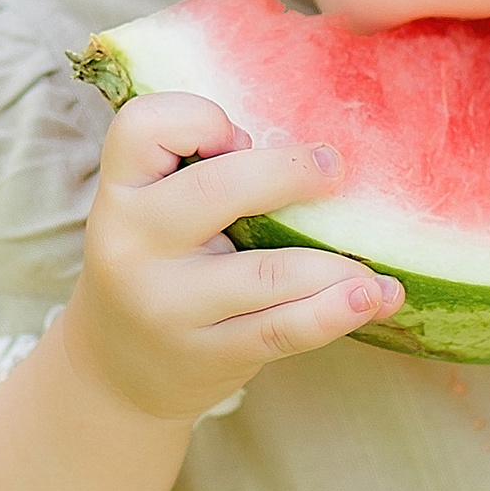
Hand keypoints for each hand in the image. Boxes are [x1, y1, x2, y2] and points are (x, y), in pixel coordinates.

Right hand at [64, 90, 404, 421]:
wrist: (115, 373)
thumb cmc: (156, 266)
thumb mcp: (150, 212)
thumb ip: (200, 174)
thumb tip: (309, 159)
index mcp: (119, 191)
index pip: (144, 124)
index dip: (198, 117)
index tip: (235, 138)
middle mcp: (132, 244)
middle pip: (219, 188)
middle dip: (290, 172)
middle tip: (335, 170)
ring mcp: (168, 304)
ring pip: (268, 272)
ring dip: (337, 266)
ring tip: (375, 267)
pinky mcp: (207, 353)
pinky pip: (282, 329)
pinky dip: (336, 313)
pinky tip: (373, 300)